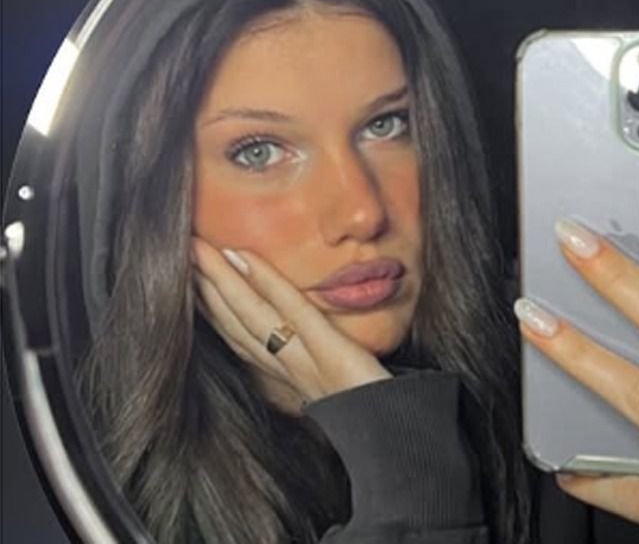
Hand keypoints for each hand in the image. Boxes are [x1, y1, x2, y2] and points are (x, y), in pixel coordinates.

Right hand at [192, 238, 390, 409]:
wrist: (403, 447)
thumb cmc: (380, 412)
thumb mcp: (345, 382)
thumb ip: (325, 359)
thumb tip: (306, 332)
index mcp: (295, 379)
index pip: (243, 339)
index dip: (212, 309)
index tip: (187, 278)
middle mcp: (292, 373)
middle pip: (237, 326)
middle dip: (203, 289)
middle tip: (178, 251)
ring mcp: (310, 365)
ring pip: (253, 318)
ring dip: (220, 281)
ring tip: (197, 248)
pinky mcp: (335, 357)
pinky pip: (296, 316)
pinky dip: (268, 285)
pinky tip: (245, 258)